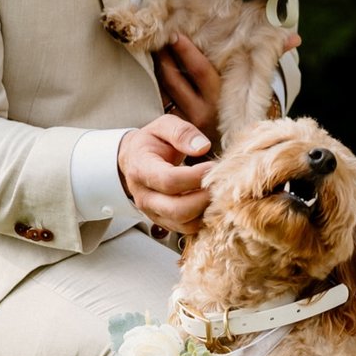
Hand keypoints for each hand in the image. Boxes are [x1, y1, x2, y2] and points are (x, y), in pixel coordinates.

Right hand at [118, 114, 214, 231]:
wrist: (135, 161)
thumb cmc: (152, 142)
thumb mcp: (163, 126)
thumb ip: (182, 132)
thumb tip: (202, 147)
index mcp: (141, 170)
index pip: (170, 181)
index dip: (196, 176)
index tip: (214, 166)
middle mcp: (144, 197)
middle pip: (178, 209)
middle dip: (205, 198)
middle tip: (221, 183)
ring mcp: (153, 213)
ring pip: (184, 224)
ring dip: (206, 211)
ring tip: (218, 192)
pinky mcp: (164, 222)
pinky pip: (187, 229)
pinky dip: (203, 219)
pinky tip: (212, 201)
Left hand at [153, 30, 302, 145]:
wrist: (238, 159)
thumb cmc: (249, 116)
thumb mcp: (260, 92)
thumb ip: (273, 61)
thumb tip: (295, 38)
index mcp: (224, 97)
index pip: (201, 71)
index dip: (187, 52)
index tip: (176, 34)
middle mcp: (204, 110)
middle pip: (177, 79)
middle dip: (166, 58)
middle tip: (157, 38)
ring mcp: (189, 121)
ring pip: (167, 92)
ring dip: (159, 71)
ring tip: (153, 51)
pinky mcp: (179, 129)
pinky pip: (163, 106)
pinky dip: (158, 89)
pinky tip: (153, 74)